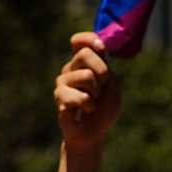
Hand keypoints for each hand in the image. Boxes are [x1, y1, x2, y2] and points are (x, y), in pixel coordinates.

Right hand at [55, 31, 121, 155]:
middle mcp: (70, 69)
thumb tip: (99, 46)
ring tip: (92, 102)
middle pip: (85, 54)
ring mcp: (62, 82)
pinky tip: (85, 110)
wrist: (95, 132)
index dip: (88, 39)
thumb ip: (105, 66)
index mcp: (83, 64)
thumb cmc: (104, 108)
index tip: (101, 47)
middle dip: (101, 72)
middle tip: (101, 89)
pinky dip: (89, 105)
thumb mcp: (111, 85)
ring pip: (85, 76)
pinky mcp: (59, 97)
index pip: (79, 41)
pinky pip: (80, 95)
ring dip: (96, 93)